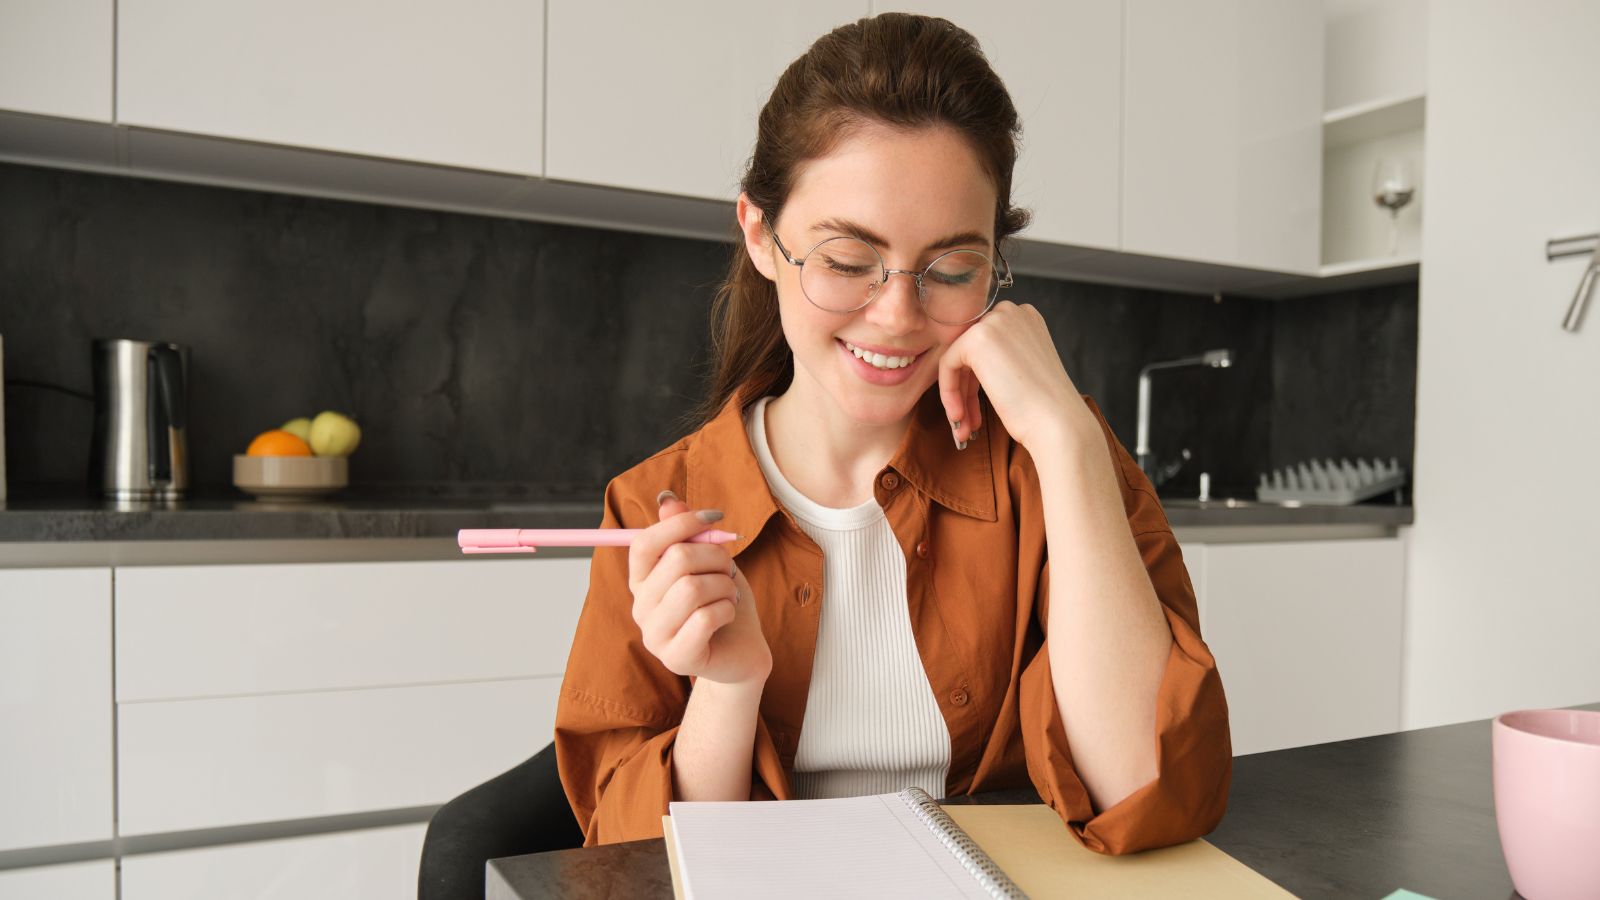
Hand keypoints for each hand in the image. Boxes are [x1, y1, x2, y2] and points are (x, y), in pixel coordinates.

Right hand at [627, 492, 770, 685]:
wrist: (743, 651)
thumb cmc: (722, 602)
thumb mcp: (708, 561)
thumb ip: (686, 533)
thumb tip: (667, 499)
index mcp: (642, 581)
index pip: (644, 543)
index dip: (681, 524)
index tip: (716, 518)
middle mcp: (641, 608)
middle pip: (676, 560)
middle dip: (716, 557)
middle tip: (729, 570)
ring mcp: (655, 636)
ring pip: (692, 588)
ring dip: (724, 585)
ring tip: (729, 594)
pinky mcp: (677, 657)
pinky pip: (705, 617)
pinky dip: (727, 609)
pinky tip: (728, 614)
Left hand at [936, 300, 1091, 451]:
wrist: (1057, 422)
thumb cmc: (1044, 408)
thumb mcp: (1023, 371)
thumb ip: (1000, 359)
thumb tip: (967, 369)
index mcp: (1026, 318)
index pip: (988, 346)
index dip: (978, 381)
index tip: (978, 412)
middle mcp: (1012, 312)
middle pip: (971, 352)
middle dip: (966, 391)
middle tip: (967, 423)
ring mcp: (995, 321)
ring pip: (958, 359)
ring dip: (958, 397)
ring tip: (963, 429)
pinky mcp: (976, 338)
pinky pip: (948, 365)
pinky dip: (950, 393)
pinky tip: (960, 418)